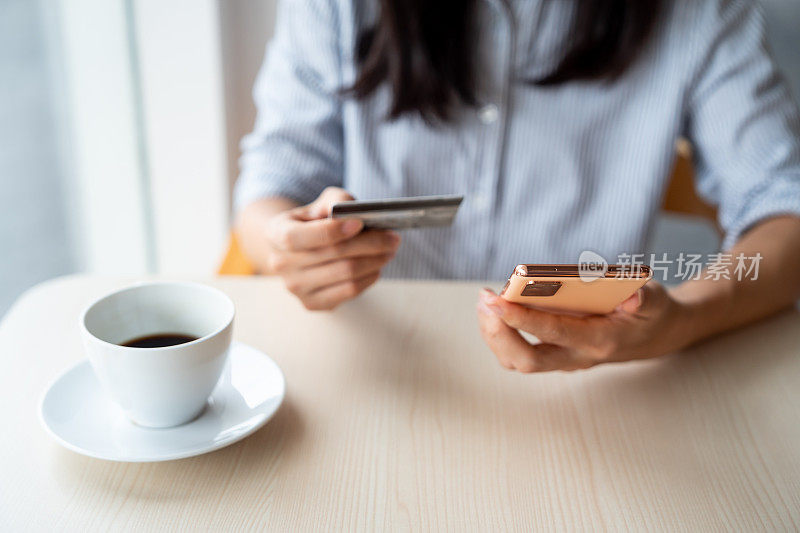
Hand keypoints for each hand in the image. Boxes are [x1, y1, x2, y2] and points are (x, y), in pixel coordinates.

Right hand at [262, 187, 400, 309]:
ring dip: (375, 261)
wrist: (300, 250)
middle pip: (333, 254)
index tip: (360, 223)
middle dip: (370, 244)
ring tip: (389, 250)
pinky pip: (349, 291)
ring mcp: (295, 287)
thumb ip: (336, 200)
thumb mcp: (321, 204)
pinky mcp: (312, 303)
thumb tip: (352, 212)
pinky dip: (369, 277)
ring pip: (346, 274)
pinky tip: (376, 266)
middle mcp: (280, 263)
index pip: (299, 237)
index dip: (332, 230)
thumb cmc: (315, 222)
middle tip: (393, 238)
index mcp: (276, 233)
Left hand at [476, 282, 690, 371]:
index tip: (496, 299)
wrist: (656, 335)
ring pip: (517, 360)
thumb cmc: (651, 314)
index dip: (521, 317)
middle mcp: (577, 356)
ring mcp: (564, 359)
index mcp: (600, 341)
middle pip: (526, 359)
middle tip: (485, 300)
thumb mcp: (656, 300)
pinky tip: (495, 310)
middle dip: (498, 332)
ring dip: (494, 334)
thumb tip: (632, 296)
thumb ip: (645, 298)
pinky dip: (501, 334)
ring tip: (484, 302)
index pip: (553, 332)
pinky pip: (519, 354)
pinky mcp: (556, 355)